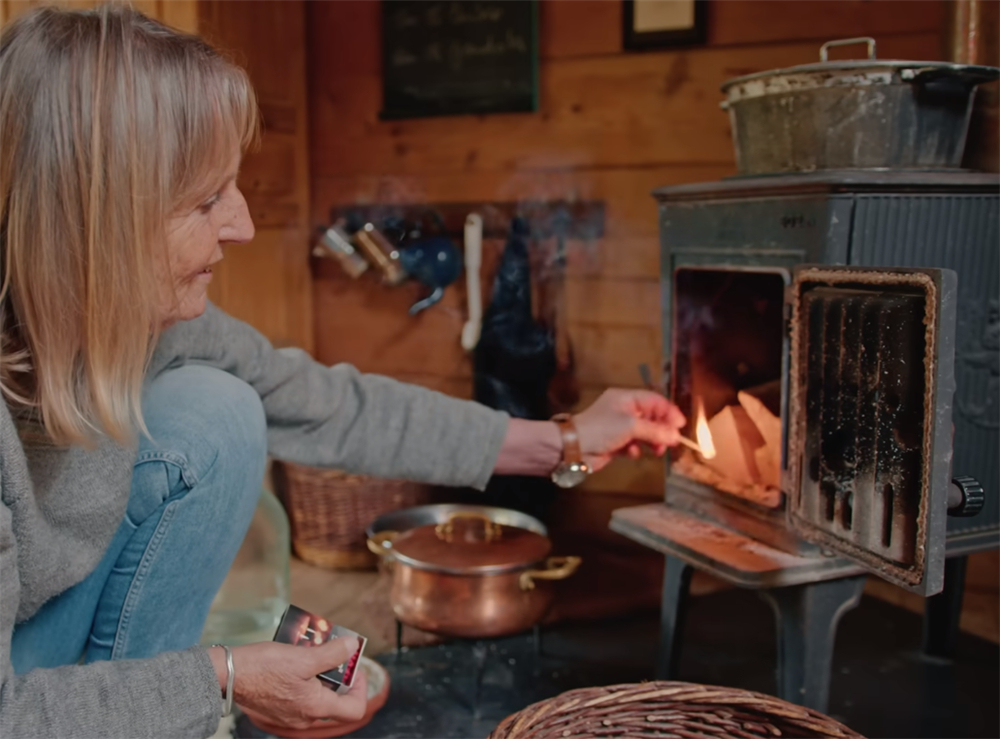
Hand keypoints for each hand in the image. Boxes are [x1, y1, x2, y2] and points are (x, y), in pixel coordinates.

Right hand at [209, 637, 367, 730]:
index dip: (361, 687)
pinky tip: (295, 660)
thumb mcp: (303, 656)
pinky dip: (304, 679)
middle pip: (336, 701)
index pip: (355, 709)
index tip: (354, 667)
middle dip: (339, 676)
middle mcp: (305, 718)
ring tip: (313, 652)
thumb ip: (332, 654)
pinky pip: (300, 697)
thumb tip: (353, 647)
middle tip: (333, 654)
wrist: (228, 676)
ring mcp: (290, 716)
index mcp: (315, 708)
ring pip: (317, 697)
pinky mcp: (278, 709)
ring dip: (320, 675)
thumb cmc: (264, 667)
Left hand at [573, 388, 685, 471]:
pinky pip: (634, 444)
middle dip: (662, 429)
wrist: (574, 448)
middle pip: (652, 417)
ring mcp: (619, 427)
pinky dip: (636, 450)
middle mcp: (623, 410)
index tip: (680, 426)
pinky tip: (631, 453)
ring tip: (656, 450)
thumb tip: (675, 436)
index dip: (669, 412)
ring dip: (652, 441)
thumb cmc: (601, 430)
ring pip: (645, 433)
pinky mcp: (616, 442)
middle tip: (671, 442)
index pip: (655, 401)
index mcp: (626, 398)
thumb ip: (655, 430)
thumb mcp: (631, 426)